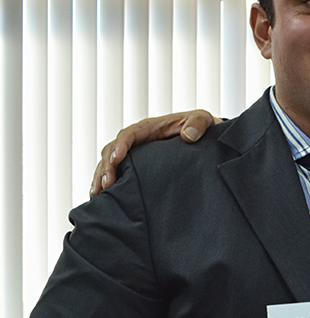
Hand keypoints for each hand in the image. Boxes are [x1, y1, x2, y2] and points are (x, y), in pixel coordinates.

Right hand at [90, 110, 219, 195]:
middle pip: (112, 150)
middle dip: (106, 167)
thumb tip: (188, 136)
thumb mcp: (203, 119)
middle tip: (105, 185)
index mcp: (150, 128)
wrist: (204, 138)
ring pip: (109, 163)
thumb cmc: (201, 126)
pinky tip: (101, 198)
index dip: (120, 146)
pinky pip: (116, 173)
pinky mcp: (136, 166)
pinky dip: (106, 183)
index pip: (129, 134)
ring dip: (101, 177)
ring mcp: (135, 154)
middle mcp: (138, 140)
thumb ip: (198, 123)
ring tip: (97, 195)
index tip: (117, 160)